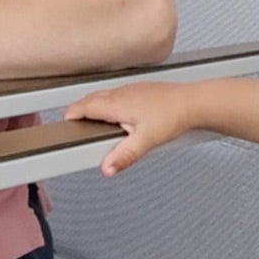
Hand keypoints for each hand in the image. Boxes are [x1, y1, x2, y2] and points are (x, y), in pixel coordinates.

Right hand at [65, 82, 196, 175]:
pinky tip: (119, 118)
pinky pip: (117, 96)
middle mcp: (121, 93)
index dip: (72, 115)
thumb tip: (106, 168)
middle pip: (90, 99)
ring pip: (104, 96)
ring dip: (95, 107)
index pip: (83, 106)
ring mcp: (131, 89)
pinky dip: (110, 105)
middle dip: (80, 111)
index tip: (66, 124)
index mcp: (116, 104)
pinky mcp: (140, 90)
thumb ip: (123, 156)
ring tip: (94, 123)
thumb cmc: (172, 116)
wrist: (193, 102)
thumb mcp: (146, 141)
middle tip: (76, 126)